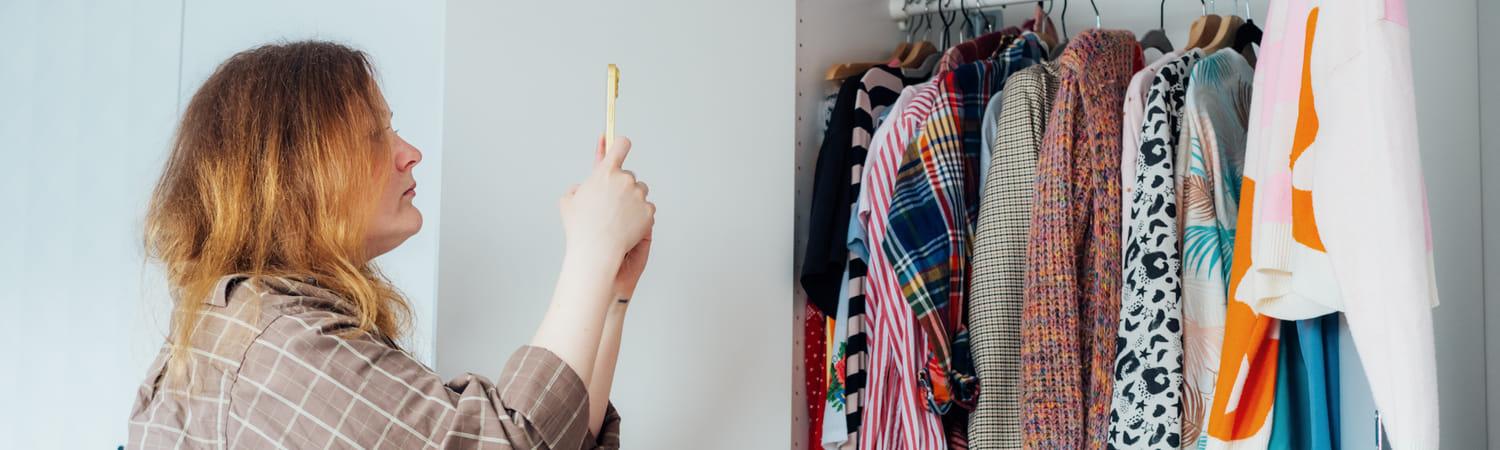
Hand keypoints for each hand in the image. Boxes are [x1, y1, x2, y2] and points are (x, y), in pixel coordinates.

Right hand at [559, 136, 654, 269]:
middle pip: (630, 175)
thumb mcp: (568, 202)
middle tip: (612, 204)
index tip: (620, 146)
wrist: (597, 251)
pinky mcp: (648, 211)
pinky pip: (647, 209)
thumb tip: (583, 188)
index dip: (620, 145)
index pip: (620, 145)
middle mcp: (625, 179)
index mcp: (606, 172)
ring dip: (633, 200)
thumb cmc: (581, 228)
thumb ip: (578, 189)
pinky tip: (628, 226)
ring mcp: (639, 195)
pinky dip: (640, 216)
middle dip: (623, 186)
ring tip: (618, 218)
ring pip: (640, 191)